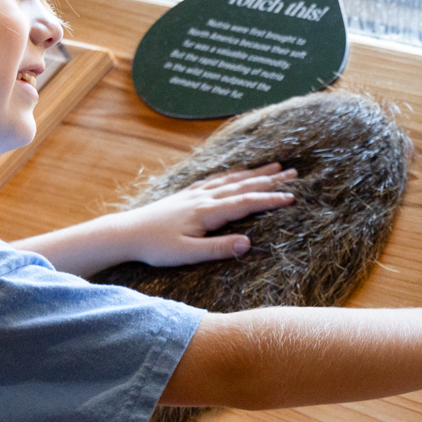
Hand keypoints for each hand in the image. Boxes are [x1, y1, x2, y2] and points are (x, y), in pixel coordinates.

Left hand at [112, 164, 296, 265]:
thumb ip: (218, 249)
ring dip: (254, 173)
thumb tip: (247, 243)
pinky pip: (216, 180)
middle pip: (243, 185)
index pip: (245, 203)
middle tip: (294, 173)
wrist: (126, 233)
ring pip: (231, 179)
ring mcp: (195, 194)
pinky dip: (232, 174)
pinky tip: (237, 173)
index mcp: (207, 212)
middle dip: (270, 180)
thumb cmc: (156, 247)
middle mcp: (204, 198)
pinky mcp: (186, 195)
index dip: (270, 199)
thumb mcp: (188, 254)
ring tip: (274, 167)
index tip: (292, 197)